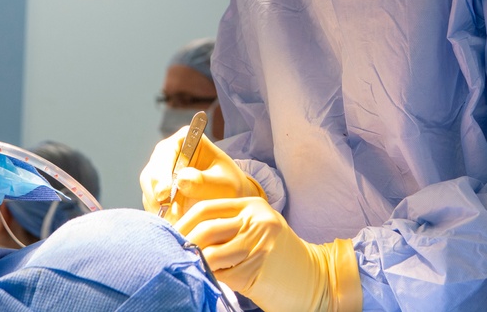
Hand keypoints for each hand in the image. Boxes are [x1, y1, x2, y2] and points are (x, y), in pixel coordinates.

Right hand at [139, 128, 263, 221]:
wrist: (229, 202)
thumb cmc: (230, 187)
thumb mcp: (224, 185)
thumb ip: (204, 182)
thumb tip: (181, 179)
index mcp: (187, 140)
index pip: (166, 152)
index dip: (162, 172)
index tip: (165, 193)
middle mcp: (169, 153)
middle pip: (152, 171)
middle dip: (156, 194)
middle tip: (165, 213)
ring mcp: (161, 172)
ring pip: (148, 189)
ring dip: (157, 207)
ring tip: (173, 223)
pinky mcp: (157, 190)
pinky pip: (151, 203)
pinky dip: (159, 215)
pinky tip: (171, 225)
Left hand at [176, 196, 361, 311]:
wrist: (316, 279)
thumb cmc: (280, 259)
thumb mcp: (256, 231)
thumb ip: (228, 227)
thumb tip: (185, 235)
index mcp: (253, 206)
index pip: (207, 207)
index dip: (184, 221)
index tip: (170, 233)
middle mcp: (256, 220)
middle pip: (206, 228)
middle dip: (183, 242)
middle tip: (171, 252)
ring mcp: (258, 244)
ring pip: (210, 252)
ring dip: (194, 262)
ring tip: (186, 266)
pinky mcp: (256, 269)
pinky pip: (220, 273)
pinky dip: (208, 276)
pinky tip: (206, 278)